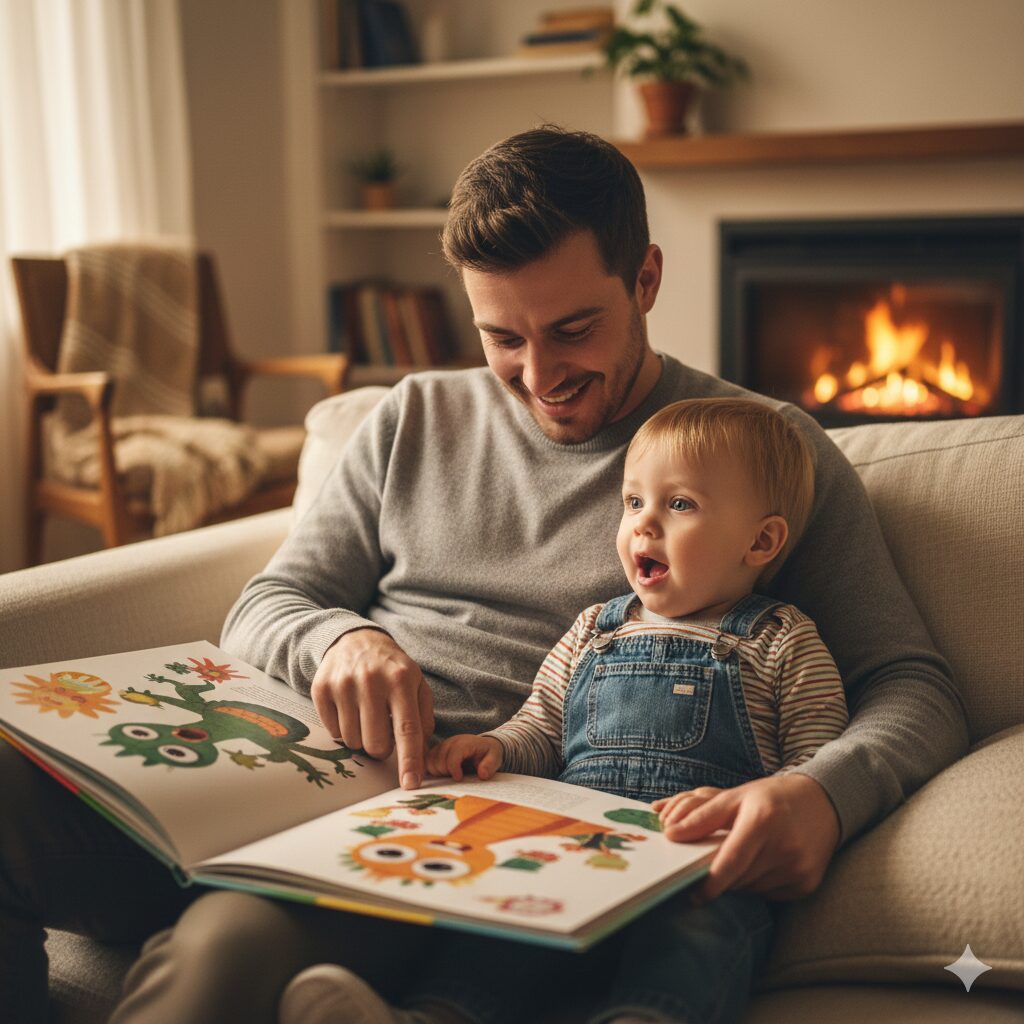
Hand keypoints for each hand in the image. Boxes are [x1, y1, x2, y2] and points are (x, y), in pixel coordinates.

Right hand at [311, 628, 433, 790]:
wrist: (355, 639)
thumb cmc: (392, 669)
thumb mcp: (416, 684)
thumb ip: (423, 718)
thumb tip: (421, 754)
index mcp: (401, 680)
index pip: (407, 729)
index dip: (410, 760)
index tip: (411, 785)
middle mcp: (371, 681)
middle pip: (376, 743)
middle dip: (381, 748)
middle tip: (383, 730)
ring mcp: (343, 684)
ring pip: (353, 741)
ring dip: (361, 737)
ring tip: (365, 714)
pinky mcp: (321, 688)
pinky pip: (332, 732)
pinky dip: (343, 728)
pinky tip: (349, 708)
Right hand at [427, 735, 502, 780]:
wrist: (483, 746)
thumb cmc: (488, 753)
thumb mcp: (495, 757)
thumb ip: (490, 765)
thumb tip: (482, 774)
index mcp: (464, 743)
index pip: (453, 755)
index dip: (453, 769)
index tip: (459, 779)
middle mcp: (450, 742)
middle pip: (438, 759)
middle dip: (445, 772)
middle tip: (455, 777)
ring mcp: (442, 746)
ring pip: (429, 761)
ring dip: (437, 772)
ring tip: (449, 776)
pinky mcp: (436, 751)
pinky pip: (426, 761)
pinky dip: (432, 770)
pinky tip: (442, 775)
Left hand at [653, 774, 840, 902]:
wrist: (823, 803)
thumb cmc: (771, 798)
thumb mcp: (735, 797)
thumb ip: (701, 816)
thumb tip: (671, 835)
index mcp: (763, 821)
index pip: (730, 862)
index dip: (709, 883)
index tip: (693, 894)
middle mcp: (784, 847)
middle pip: (738, 878)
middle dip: (721, 875)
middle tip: (714, 862)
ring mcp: (798, 869)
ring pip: (751, 888)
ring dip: (739, 879)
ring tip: (746, 853)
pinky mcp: (806, 884)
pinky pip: (769, 893)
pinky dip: (758, 883)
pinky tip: (765, 861)